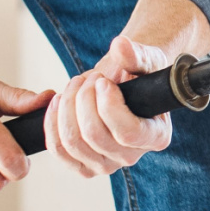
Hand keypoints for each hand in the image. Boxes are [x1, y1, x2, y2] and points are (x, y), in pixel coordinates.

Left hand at [44, 34, 176, 178]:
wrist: (122, 83)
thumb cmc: (138, 73)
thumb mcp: (144, 59)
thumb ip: (136, 54)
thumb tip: (120, 46)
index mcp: (156, 136)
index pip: (128, 132)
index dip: (109, 106)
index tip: (103, 81)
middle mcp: (132, 156)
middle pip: (94, 135)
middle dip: (84, 99)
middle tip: (90, 78)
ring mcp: (106, 164)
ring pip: (73, 141)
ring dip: (67, 106)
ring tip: (76, 85)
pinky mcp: (83, 164)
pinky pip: (58, 150)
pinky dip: (52, 123)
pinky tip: (58, 101)